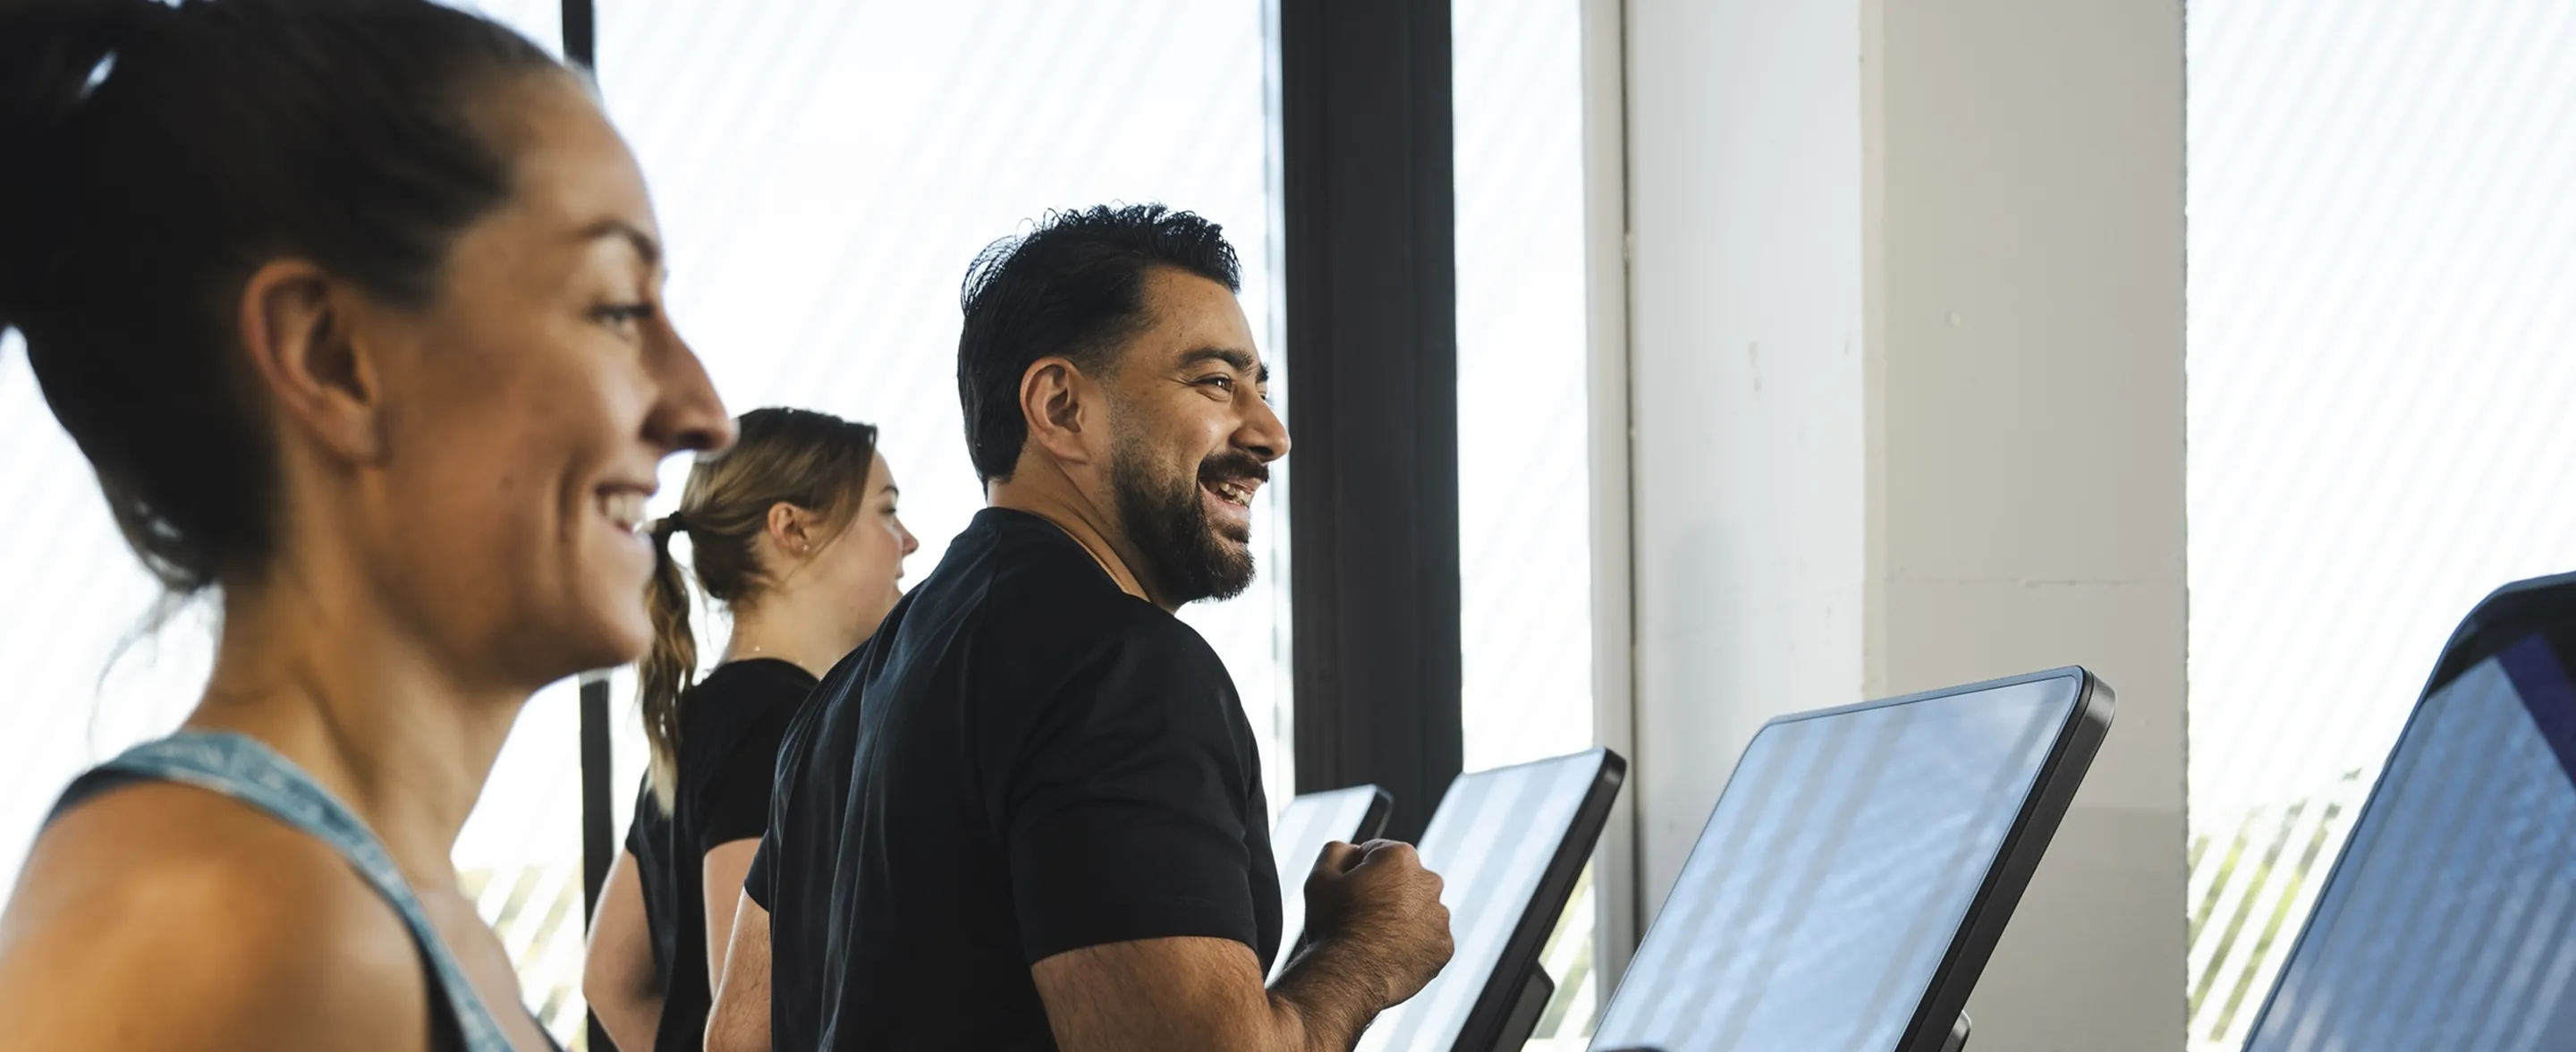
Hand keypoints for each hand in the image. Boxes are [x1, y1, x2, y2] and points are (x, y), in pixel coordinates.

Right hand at [1300, 839, 1452, 1007]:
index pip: (1376, 854)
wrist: (1348, 978)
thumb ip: (1338, 850)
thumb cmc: (1332, 925)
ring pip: (1417, 911)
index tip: (1346, 895)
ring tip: (1373, 940)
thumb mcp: (1320, 876)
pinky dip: (1412, 946)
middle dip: (1384, 893)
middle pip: (1401, 881)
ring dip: (1400, 919)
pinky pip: (1427, 940)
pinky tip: (1389, 956)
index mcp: (1401, 857)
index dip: (1355, 874)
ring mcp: (1440, 917)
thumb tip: (1354, 851)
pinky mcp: (1443, 948)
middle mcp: (1429, 881)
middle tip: (1358, 918)